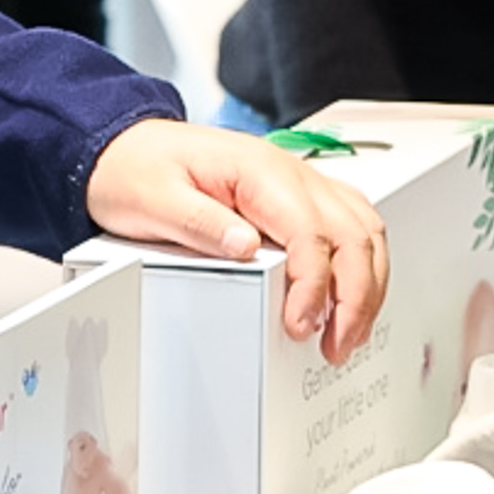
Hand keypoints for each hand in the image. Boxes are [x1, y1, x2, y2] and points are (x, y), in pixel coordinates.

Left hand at [88, 117, 386, 362]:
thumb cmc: (139, 170)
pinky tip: (351, 296)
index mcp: (260, 171)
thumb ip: (200, 223)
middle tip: (337, 345)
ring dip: (367, 285)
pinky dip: (360, 265)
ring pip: (363, 230)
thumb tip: (245, 248)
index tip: (301, 325)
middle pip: (353, 234)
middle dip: (355, 297)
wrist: (127, 148)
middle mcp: (290, 174)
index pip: (311, 232)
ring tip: (349, 333)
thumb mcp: (153, 199)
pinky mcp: (297, 200)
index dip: (314, 285)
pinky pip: (350, 226)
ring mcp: (300, 184)